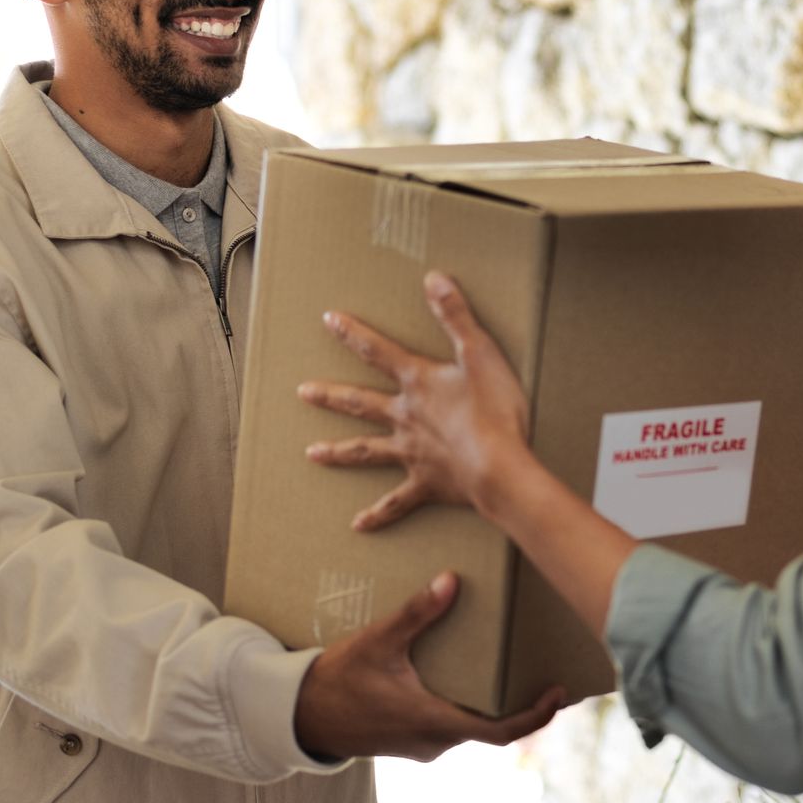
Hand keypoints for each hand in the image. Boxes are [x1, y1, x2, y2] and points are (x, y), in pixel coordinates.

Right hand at [293, 571, 562, 759]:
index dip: (534, 716)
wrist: (301, 717)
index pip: (499, 731)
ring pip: (471, 727)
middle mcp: (435, 741)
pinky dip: (469, 706)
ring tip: (512, 671)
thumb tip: (452, 580)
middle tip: (545, 674)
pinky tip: (471, 679)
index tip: (559, 694)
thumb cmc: (338, 680)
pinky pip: (452, 726)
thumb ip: (416, 613)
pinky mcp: (413, 742)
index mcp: (433, 720)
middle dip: (520, 704)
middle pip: (492, 728)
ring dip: (492, 705)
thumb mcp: (378, 641)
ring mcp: (423, 746)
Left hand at [300, 271, 531, 529]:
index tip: (327, 320)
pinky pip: (396, 502)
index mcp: (418, 384)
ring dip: (339, 452)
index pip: (377, 351)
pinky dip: (378, 515)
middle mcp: (405, 418)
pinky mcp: (426, 484)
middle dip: (330, 396)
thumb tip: (433, 278)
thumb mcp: (480, 353)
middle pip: (359, 404)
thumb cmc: (494, 410)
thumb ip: (456, 316)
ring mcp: (412, 453)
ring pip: (367, 451)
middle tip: (303, 391)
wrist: (499, 468)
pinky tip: (358, 524)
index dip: (352, 333)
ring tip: (312, 454)